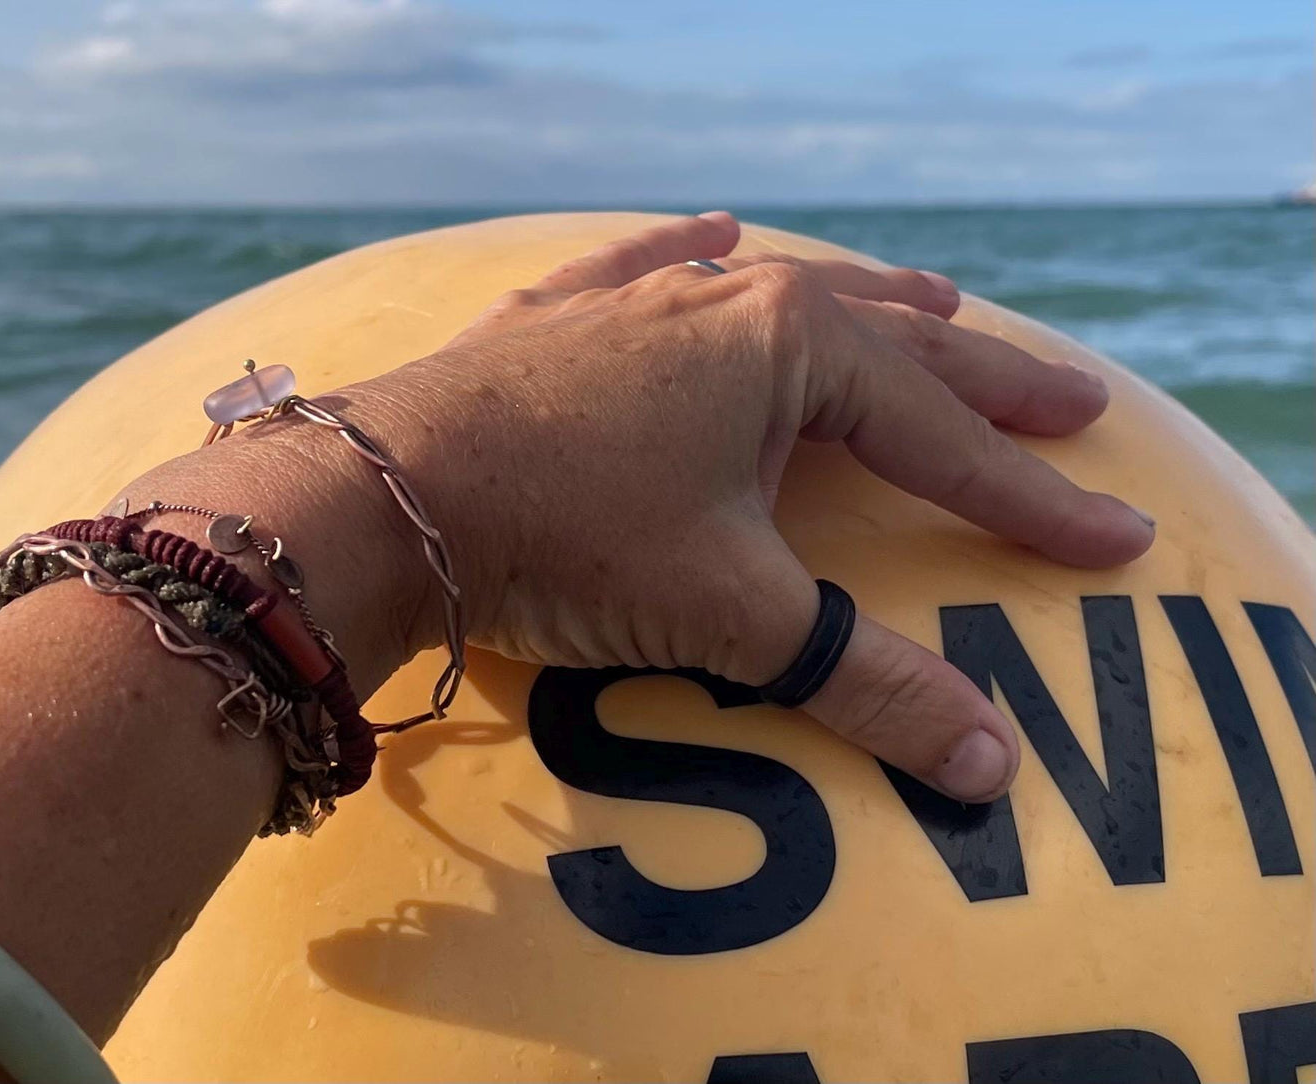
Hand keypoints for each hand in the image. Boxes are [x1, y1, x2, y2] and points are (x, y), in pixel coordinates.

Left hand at [347, 212, 1154, 802]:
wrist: (386, 498)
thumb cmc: (568, 539)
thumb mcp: (732, 614)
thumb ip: (865, 683)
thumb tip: (992, 769)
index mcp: (792, 352)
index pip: (946, 439)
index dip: (1035, 498)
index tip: (1116, 535)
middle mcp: (728, 303)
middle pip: (894, 347)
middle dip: (988, 384)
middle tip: (1074, 400)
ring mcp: (640, 300)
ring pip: (784, 290)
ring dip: (869, 307)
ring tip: (940, 306)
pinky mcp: (561, 316)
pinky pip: (644, 268)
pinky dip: (690, 254)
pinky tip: (714, 229)